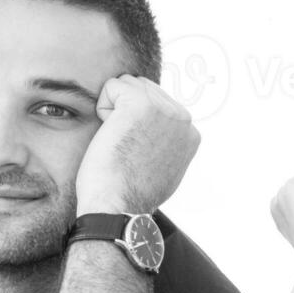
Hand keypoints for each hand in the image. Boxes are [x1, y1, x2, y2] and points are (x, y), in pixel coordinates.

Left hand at [75, 75, 198, 213]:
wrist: (119, 207)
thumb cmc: (131, 194)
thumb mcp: (164, 170)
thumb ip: (168, 144)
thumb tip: (160, 133)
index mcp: (191, 134)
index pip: (159, 105)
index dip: (139, 125)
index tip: (137, 154)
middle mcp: (183, 118)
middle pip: (145, 89)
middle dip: (127, 112)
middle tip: (126, 147)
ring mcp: (164, 109)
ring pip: (129, 85)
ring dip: (115, 110)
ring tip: (119, 141)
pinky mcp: (139, 104)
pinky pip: (113, 86)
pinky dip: (103, 107)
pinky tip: (109, 134)